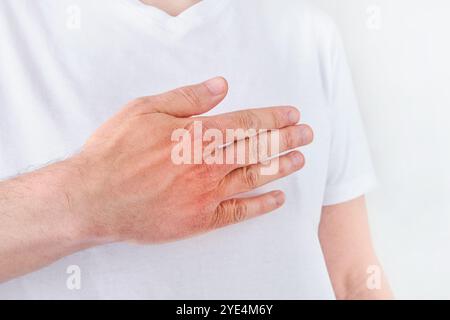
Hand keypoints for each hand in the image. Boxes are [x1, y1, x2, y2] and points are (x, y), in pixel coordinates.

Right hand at [68, 77, 313, 243]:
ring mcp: (206, 194)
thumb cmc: (115, 152)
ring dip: (281, 167)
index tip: (291, 115)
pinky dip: (260, 206)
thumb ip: (186, 98)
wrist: (94, 197)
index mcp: (196, 135)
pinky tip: (278, 199)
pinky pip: (238, 212)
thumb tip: (219, 86)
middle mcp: (207, 164)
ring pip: (253, 177)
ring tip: (299, 159)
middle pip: (257, 148)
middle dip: (286, 139)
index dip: (272, 118)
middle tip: (306, 134)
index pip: (246, 123)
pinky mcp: (200, 219)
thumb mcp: (145, 110)